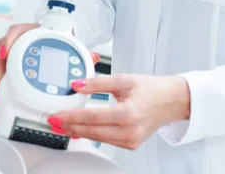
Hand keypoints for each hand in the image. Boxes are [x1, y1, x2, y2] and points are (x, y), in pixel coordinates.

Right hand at [0, 23, 100, 96]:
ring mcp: (11, 50)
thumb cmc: (60, 40)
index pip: (15, 31)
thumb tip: (94, 57)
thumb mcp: (69, 44)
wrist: (55, 41)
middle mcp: (18, 39)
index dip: (8, 42)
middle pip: (0, 46)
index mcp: (30, 30)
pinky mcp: (7, 62)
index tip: (6, 53)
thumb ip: (81, 50)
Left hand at [46, 74, 190, 149]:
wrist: (172, 101)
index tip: (56, 115)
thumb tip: (76, 84)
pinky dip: (90, 135)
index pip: (92, 117)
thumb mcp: (123, 80)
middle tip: (52, 122)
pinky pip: (105, 140)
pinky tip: (79, 130)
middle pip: (91, 131)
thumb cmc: (152, 89)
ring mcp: (131, 140)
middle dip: (69, 127)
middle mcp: (130, 130)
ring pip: (96, 138)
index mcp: (128, 113)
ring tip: (61, 125)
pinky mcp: (130, 144)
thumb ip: (97, 82)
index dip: (71, 117)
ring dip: (77, 132)